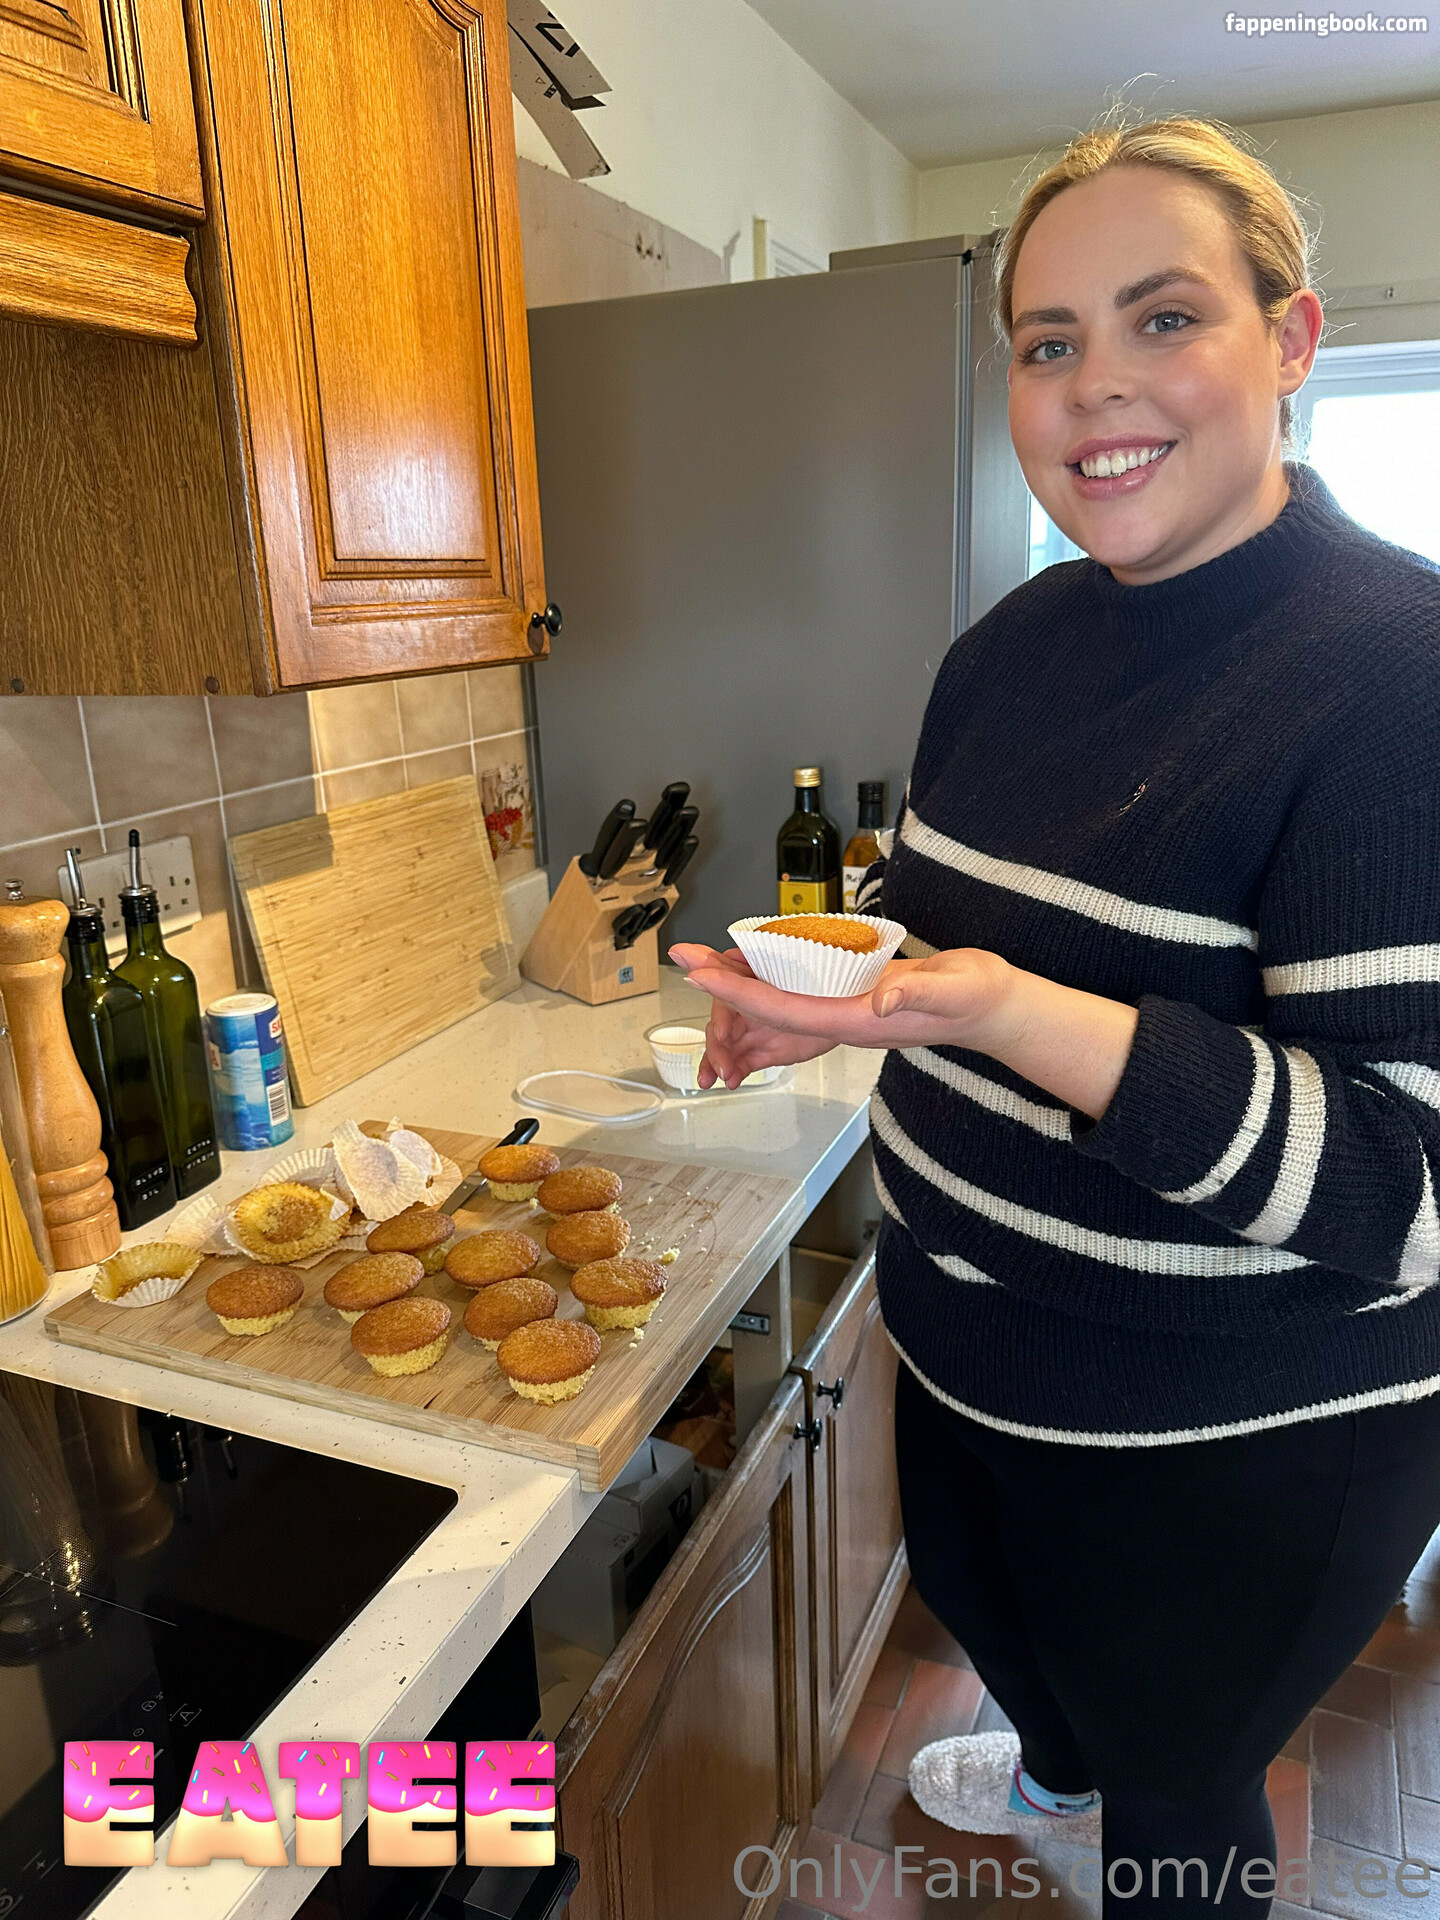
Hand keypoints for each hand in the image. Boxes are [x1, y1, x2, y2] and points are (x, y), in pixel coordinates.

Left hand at [668, 942, 1021, 1089]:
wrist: (994, 1010)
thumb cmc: (977, 997)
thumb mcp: (956, 989)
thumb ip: (919, 995)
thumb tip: (880, 1000)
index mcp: (856, 1021)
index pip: (783, 1009)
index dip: (738, 992)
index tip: (702, 973)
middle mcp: (843, 1019)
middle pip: (769, 1007)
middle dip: (723, 986)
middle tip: (683, 955)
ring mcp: (847, 1009)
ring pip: (780, 1001)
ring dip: (740, 984)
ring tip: (703, 959)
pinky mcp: (854, 996)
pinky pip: (801, 992)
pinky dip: (771, 980)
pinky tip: (754, 964)